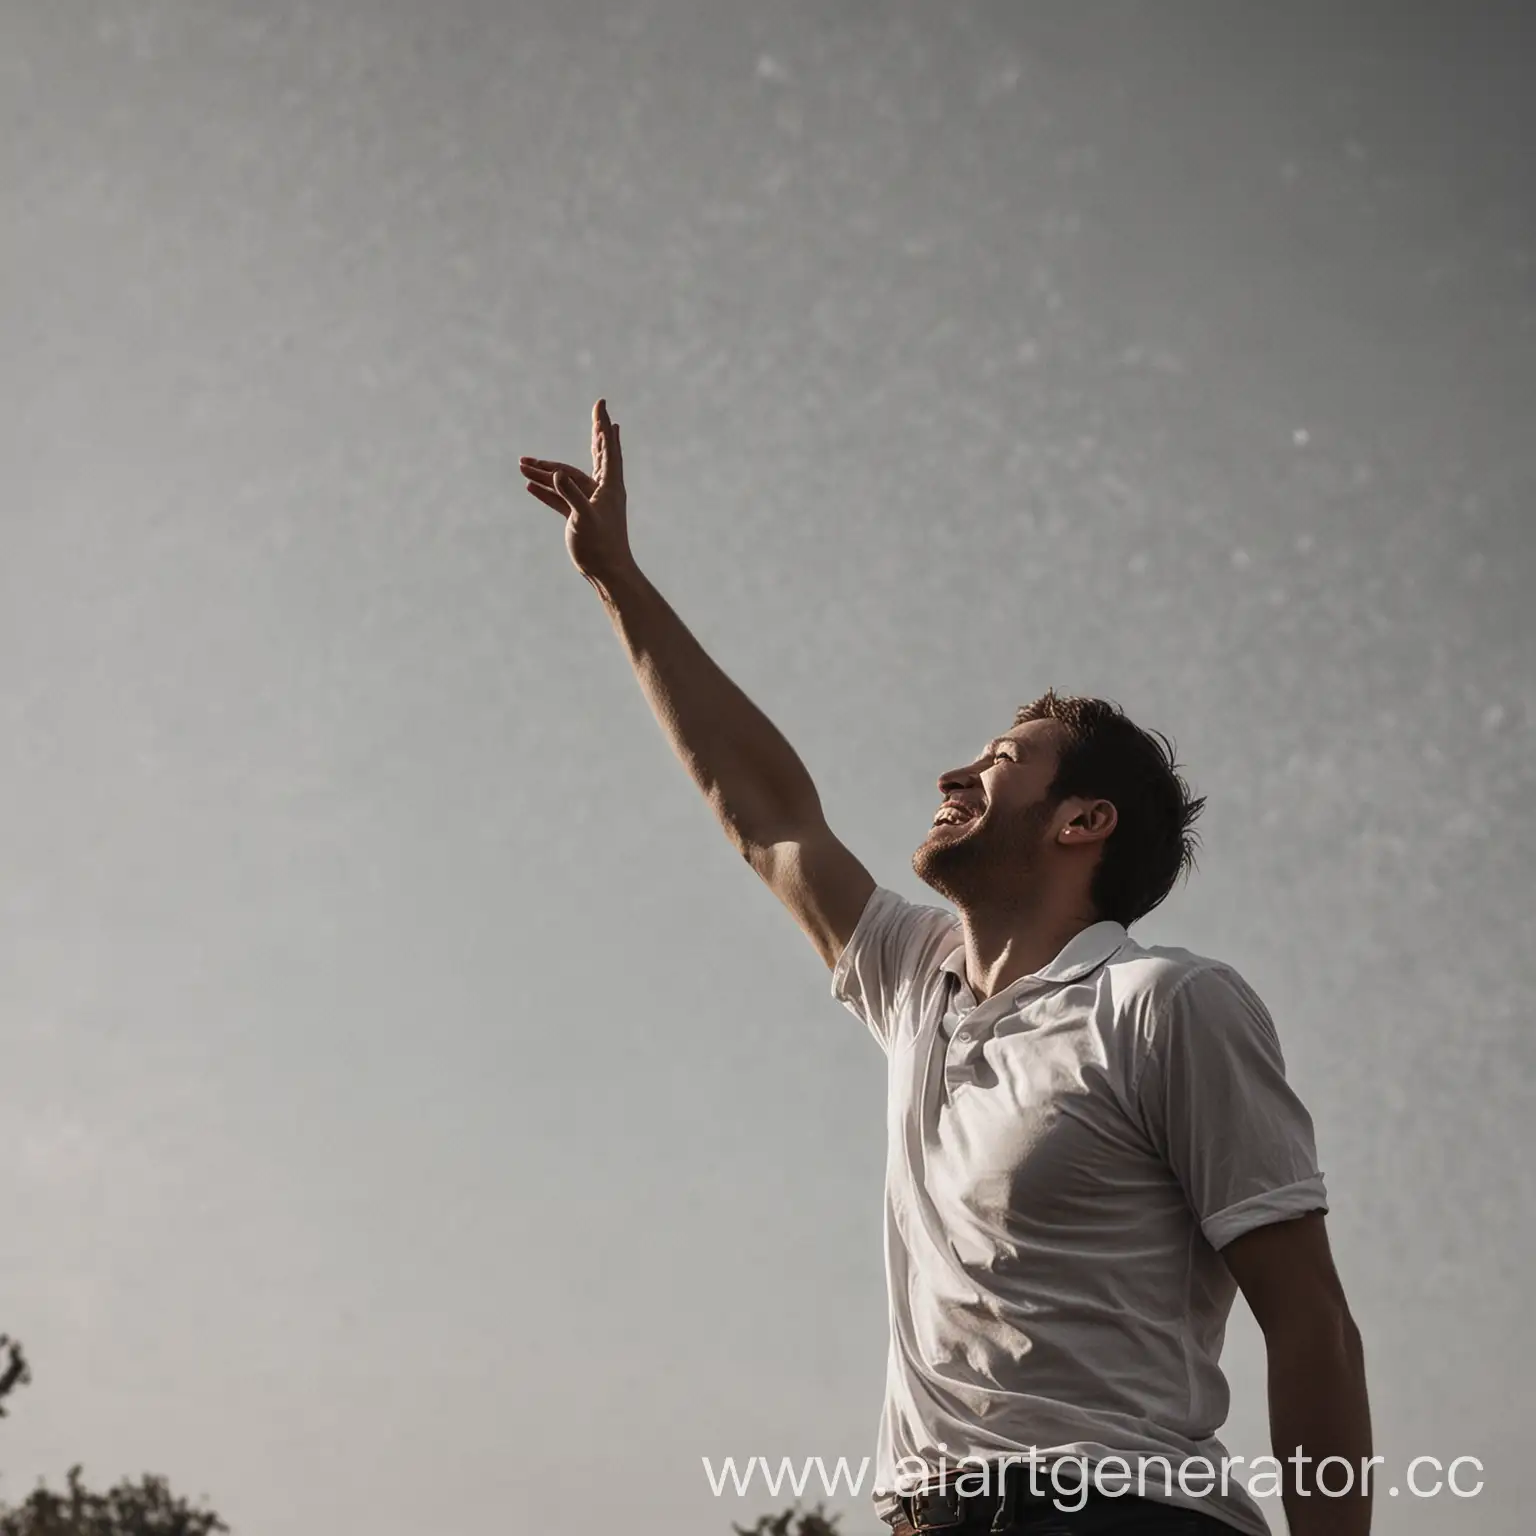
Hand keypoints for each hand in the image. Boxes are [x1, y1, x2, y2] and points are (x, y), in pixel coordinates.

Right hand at [519, 399, 632, 584]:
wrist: (605, 572)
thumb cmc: (600, 546)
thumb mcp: (584, 518)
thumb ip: (570, 495)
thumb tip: (557, 474)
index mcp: (609, 486)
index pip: (607, 449)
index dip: (603, 426)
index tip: (603, 405)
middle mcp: (602, 490)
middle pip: (595, 454)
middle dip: (592, 433)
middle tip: (597, 411)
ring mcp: (590, 502)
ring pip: (567, 478)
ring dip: (546, 471)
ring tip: (521, 464)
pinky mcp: (578, 516)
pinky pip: (560, 497)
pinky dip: (545, 490)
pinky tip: (529, 484)